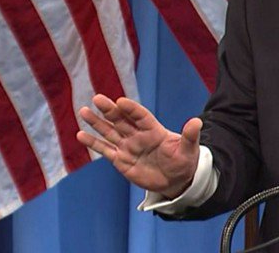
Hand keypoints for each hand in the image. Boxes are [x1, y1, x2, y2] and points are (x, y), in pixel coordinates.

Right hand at [76, 94, 201, 197]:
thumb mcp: (189, 149)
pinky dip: (93, 143)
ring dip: (97, 123)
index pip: (141, 116)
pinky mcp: (121, 160)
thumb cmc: (184, 161)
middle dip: (109, 110)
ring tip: (83, 112)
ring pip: (110, 132)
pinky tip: (80, 135)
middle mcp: (138, 135)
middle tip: (97, 98)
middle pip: (121, 120)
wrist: (176, 180)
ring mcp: (128, 147)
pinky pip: (105, 150)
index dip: (132, 109)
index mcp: (154, 130)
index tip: (121, 101)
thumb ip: (190, 135)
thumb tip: (197, 121)